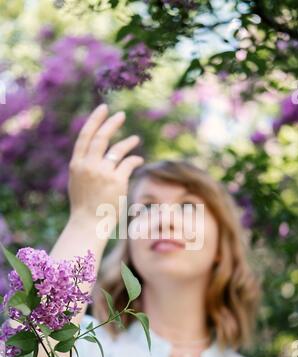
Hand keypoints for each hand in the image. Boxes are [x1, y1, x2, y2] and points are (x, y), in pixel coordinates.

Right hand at [68, 104, 142, 223]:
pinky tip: (138, 160)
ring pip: (117, 150)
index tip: (103, 109)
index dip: (94, 120)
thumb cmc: (84, 204)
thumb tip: (95, 151)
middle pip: (101, 137)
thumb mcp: (77, 181)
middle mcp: (88, 166)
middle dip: (112, 123)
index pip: (85, 136)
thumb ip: (84, 165)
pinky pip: (129, 163)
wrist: (89, 223)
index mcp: (76, 164)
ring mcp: (103, 173)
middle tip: (120, 114)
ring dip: (128, 142)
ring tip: (135, 139)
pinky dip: (135, 159)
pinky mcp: (117, 181)